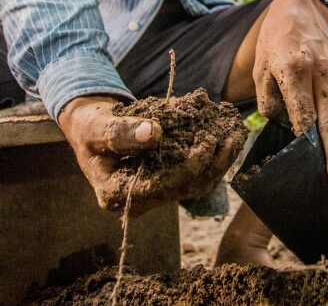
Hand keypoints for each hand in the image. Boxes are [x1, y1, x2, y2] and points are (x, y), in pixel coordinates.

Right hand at [57, 95, 241, 210]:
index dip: (189, 165)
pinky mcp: (167, 183)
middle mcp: (138, 201)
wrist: (92, 126)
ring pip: (197, 185)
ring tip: (237, 135)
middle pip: (185, 188)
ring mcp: (155, 194)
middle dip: (213, 163)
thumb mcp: (98, 127)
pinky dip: (214, 158)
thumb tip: (152, 133)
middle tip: (232, 135)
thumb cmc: (91, 127)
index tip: (208, 139)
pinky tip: (228, 137)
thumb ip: (121, 132)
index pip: (163, 186)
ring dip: (219, 162)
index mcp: (117, 195)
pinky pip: (197, 175)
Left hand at [253, 0, 327, 191]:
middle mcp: (322, 72)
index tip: (305, 163)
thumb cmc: (274, 38)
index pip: (302, 117)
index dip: (303, 142)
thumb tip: (287, 128)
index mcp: (295, 70)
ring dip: (318, 125)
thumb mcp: (259, 67)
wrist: (304, 5)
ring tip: (299, 100)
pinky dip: (319, 102)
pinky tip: (307, 85)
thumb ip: (269, 102)